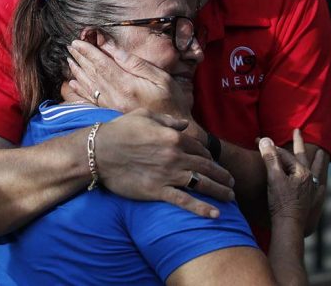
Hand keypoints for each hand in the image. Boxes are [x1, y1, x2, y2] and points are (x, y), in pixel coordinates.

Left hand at [67, 40, 191, 117]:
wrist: (172, 133)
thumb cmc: (172, 102)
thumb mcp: (161, 78)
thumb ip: (135, 63)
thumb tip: (113, 49)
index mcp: (127, 85)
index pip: (102, 63)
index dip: (88, 51)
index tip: (77, 41)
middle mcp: (116, 96)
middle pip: (93, 73)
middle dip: (80, 58)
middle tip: (70, 46)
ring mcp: (112, 107)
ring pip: (90, 86)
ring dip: (78, 71)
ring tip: (69, 60)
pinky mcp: (111, 114)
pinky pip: (91, 100)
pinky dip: (81, 91)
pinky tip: (74, 84)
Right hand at [97, 108, 234, 218]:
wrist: (99, 151)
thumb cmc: (119, 130)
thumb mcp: (145, 116)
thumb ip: (168, 121)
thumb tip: (183, 125)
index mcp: (173, 136)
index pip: (199, 148)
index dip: (209, 157)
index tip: (214, 164)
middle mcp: (175, 155)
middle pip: (206, 166)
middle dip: (222, 175)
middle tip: (231, 183)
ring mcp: (167, 174)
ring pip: (201, 183)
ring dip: (219, 191)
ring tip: (230, 197)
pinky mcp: (157, 190)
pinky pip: (185, 201)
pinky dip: (202, 208)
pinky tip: (216, 214)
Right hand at [258, 130, 323, 227]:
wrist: (288, 226)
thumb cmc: (280, 202)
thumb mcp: (273, 178)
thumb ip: (270, 158)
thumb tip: (266, 140)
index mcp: (302, 172)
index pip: (285, 155)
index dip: (271, 148)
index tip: (259, 142)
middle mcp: (310, 179)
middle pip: (305, 157)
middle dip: (299, 143)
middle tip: (298, 132)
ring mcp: (312, 191)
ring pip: (317, 171)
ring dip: (318, 161)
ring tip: (322, 154)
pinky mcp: (312, 202)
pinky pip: (319, 187)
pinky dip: (319, 181)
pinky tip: (321, 184)